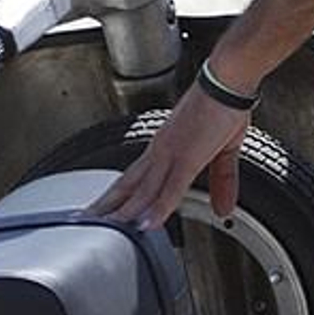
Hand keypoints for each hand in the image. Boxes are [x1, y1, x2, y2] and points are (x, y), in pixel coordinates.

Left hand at [93, 79, 249, 228]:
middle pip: (127, 185)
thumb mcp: (224, 150)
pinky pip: (170, 190)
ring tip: (107, 233)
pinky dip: (158, 209)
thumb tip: (224, 208)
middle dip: (107, 206)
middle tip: (86, 222)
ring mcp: (170, 155)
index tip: (103, 208)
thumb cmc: (224, 105)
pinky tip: (147, 226)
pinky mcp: (187, 159)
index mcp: (165, 147)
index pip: (134, 177)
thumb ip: (222, 182)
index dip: (117, 195)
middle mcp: (160, 151)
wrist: (227, 81)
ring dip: (124, 214)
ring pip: (141, 192)